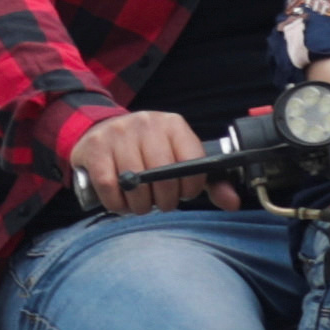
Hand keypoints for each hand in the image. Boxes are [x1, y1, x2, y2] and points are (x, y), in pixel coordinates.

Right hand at [70, 108, 226, 214]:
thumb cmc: (147, 150)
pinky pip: (110, 187)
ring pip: (136, 185)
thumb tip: (234, 203)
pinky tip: (121, 201)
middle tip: (159, 202)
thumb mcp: (179, 157)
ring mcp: (119, 134)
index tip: (182, 193)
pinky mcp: (96, 148)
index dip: (189, 188)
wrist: (100, 129)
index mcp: (173, 125)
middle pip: (163, 177)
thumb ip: (209, 182)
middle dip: (164, 200)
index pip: (192, 163)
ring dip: (139, 205)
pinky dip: (117, 203)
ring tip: (140, 202)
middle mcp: (148, 124)